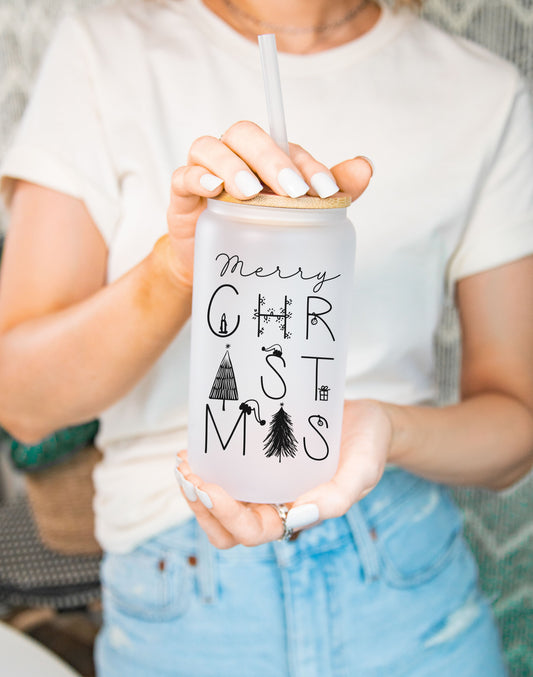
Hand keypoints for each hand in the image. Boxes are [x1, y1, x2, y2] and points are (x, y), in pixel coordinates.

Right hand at [164, 120, 372, 287]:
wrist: (224, 266)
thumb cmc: (262, 232)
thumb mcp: (300, 216)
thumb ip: (332, 194)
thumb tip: (367, 167)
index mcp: (265, 158)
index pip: (286, 146)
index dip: (307, 163)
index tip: (326, 191)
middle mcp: (235, 156)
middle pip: (247, 135)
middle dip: (272, 158)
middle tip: (293, 191)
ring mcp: (205, 171)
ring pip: (211, 147)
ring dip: (233, 166)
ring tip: (251, 192)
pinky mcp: (183, 194)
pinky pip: (183, 174)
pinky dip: (197, 176)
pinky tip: (213, 189)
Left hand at [175, 400, 390, 548]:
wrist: (368, 419)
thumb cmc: (368, 446)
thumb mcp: (363, 470)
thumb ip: (338, 497)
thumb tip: (300, 515)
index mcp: (295, 515)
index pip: (250, 532)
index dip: (224, 516)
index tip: (207, 487)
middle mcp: (275, 503)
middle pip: (225, 524)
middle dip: (199, 504)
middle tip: (186, 473)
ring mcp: (264, 482)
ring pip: (219, 500)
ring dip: (196, 486)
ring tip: (185, 460)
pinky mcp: (259, 459)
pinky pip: (227, 470)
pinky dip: (208, 462)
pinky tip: (199, 443)